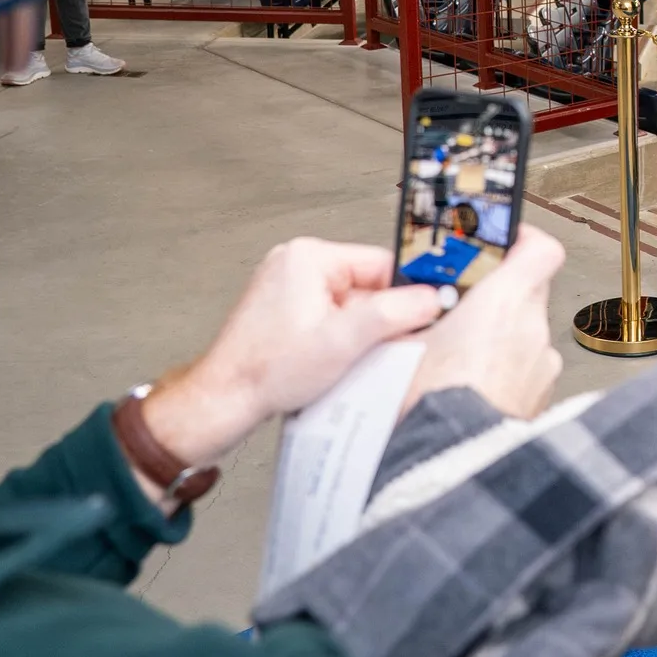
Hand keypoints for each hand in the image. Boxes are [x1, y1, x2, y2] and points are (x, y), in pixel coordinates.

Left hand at [142, 239, 443, 467]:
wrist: (225, 400)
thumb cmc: (266, 371)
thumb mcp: (344, 341)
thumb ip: (393, 314)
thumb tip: (430, 299)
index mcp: (309, 257)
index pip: (382, 264)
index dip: (403, 295)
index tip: (418, 318)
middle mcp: (296, 264)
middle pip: (368, 285)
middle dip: (377, 319)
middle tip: (371, 348)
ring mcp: (289, 286)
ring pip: (351, 304)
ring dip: (358, 331)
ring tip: (344, 357)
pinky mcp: (285, 309)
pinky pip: (332, 315)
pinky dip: (340, 337)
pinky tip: (331, 359)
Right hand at [402, 224, 564, 419]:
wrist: (451, 463)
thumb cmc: (429, 405)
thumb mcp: (399, 345)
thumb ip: (409, 314)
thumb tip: (402, 304)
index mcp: (504, 303)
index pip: (541, 250)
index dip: (524, 240)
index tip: (504, 241)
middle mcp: (533, 331)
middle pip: (529, 291)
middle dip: (498, 294)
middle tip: (462, 304)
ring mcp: (542, 367)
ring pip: (526, 333)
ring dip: (502, 336)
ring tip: (460, 353)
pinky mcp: (541, 399)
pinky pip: (527, 370)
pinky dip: (506, 370)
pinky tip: (472, 385)